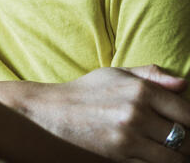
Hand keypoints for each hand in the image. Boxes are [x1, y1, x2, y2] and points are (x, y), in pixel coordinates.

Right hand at [18, 65, 189, 161]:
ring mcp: (129, 135)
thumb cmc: (87, 91)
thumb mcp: (116, 74)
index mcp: (140, 89)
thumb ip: (151, 76)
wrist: (52, 111)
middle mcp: (137, 111)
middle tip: (182, 143)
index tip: (188, 127)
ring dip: (177, 158)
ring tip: (169, 153)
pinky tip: (152, 157)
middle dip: (188, 143)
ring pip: (174, 157)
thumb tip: (184, 84)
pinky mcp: (120, 154)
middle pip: (186, 137)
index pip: (188, 112)